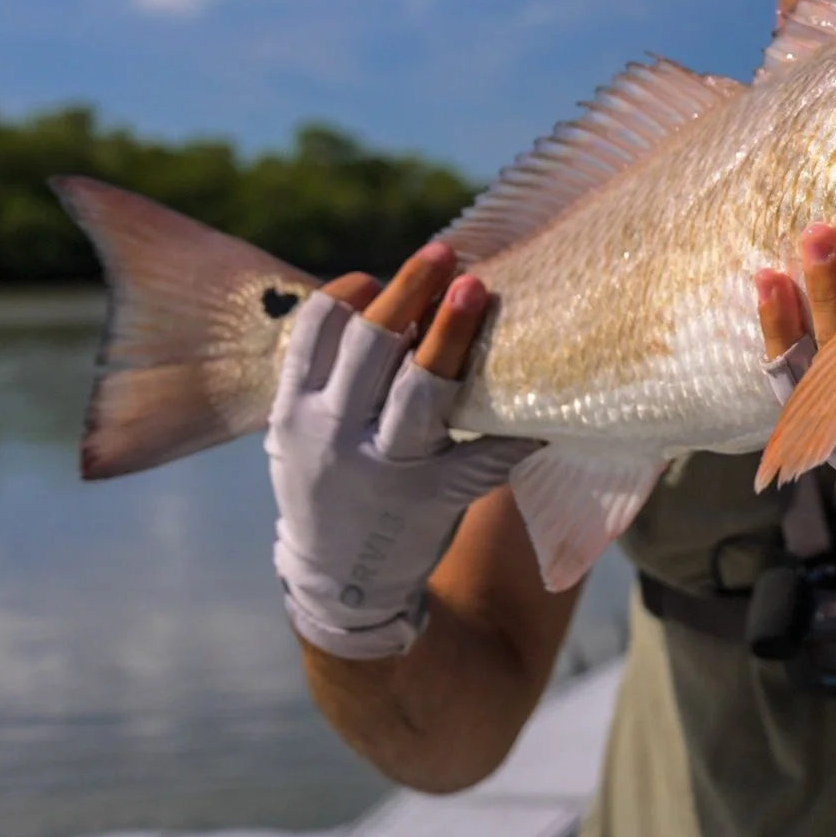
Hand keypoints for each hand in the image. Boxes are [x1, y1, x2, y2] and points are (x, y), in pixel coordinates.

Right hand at [268, 242, 540, 660]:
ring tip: (477, 287)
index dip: (351, 293)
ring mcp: (384, 471)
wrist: (341, 585)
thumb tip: (386, 295)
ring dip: (452, 333)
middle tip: (444, 251)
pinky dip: (513, 432)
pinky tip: (540, 409)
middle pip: (373, 345)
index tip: (379, 277)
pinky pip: (480, 457)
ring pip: (422, 389)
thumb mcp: (303, 433)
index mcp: (295, 414)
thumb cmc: (329, 483)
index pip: (317, 331)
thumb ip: (329, 376)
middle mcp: (333, 438)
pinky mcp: (431, 502)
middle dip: (409, 290)